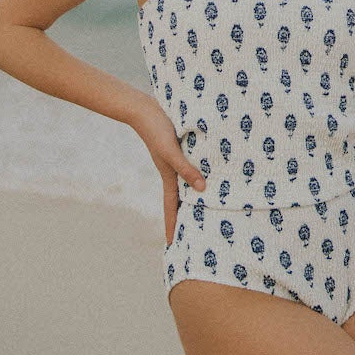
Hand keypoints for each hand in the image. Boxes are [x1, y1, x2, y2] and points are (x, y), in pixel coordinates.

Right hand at [133, 100, 207, 246]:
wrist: (144, 109)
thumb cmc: (157, 130)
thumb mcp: (171, 152)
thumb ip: (186, 169)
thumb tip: (202, 189)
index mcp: (169, 177)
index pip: (171, 208)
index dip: (172, 226)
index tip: (172, 245)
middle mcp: (172, 172)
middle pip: (181, 199)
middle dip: (186, 215)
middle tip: (195, 232)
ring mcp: (175, 161)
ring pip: (188, 183)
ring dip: (195, 194)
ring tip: (208, 205)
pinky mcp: (180, 149)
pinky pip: (191, 167)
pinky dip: (198, 174)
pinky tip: (209, 171)